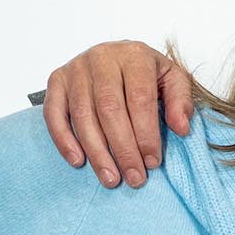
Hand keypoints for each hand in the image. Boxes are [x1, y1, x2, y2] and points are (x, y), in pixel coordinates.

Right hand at [41, 40, 193, 188]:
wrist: (115, 55)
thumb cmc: (145, 73)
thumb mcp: (172, 79)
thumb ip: (180, 102)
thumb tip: (181, 128)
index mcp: (134, 55)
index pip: (139, 99)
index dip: (146, 133)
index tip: (152, 161)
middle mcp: (101, 58)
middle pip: (110, 110)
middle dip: (123, 149)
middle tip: (134, 178)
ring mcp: (76, 69)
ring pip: (83, 115)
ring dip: (97, 152)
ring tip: (111, 178)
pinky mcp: (56, 80)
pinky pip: (54, 113)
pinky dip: (64, 140)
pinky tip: (78, 161)